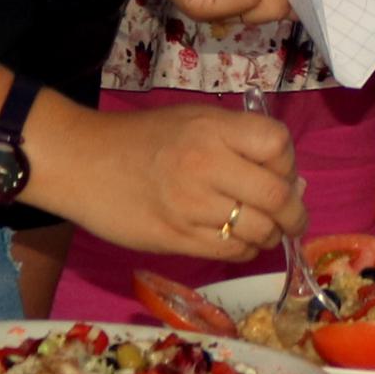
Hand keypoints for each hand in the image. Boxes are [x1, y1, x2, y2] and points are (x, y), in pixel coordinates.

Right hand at [40, 97, 305, 261]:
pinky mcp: (176, 239)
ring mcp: (190, 205)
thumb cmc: (139, 139)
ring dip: (269, 236)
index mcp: (210, 128)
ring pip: (258, 231)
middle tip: (292, 218)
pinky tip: (236, 241)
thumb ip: (237, 144)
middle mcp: (205, 164)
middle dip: (294, 214)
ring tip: (260, 230)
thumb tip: (293, 184)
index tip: (280, 172)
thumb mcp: (190, 121)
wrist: (80, 162)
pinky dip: (245, 250)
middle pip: (277, 196)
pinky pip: (231, 252)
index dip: (287, 162)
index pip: (277, 145)